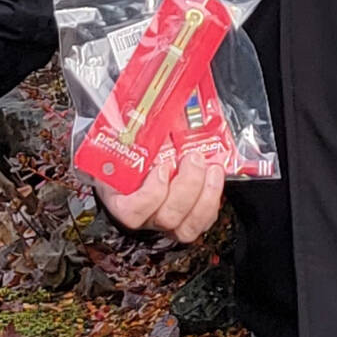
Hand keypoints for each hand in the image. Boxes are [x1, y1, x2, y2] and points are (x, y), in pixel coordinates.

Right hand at [95, 142, 226, 242]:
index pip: (132, 212)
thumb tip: (155, 110)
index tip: (162, 168)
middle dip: (187, 186)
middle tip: (193, 158)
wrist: (131, 164)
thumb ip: (132, 137)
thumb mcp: (123, 146)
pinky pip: (202, 221)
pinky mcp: (187, 222)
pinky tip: (215, 178)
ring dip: (205, 194)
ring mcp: (166, 223)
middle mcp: (144, 217)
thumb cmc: (125, 156)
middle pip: (167, 217)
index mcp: (121, 200)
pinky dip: (212, 200)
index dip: (151, 194)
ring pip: (187, 227)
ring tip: (211, 167)